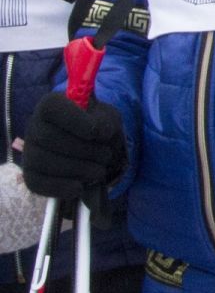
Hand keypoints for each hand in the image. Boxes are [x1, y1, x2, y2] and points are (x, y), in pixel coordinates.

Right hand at [20, 92, 124, 208]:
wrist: (89, 147)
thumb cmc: (97, 126)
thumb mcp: (107, 117)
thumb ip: (105, 120)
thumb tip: (98, 131)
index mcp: (51, 105)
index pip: (52, 107)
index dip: (76, 121)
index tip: (97, 132)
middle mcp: (34, 126)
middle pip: (50, 138)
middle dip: (85, 150)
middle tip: (105, 156)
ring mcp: (29, 151)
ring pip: (44, 161)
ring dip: (79, 169)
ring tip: (98, 171)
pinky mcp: (30, 174)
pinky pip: (37, 183)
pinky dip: (61, 188)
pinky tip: (80, 187)